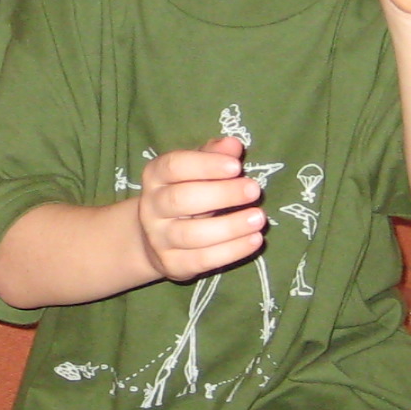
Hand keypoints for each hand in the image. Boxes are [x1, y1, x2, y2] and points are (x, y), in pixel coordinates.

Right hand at [135, 136, 265, 281]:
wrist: (156, 239)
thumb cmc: (186, 193)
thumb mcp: (196, 170)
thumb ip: (214, 155)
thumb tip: (233, 144)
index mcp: (155, 176)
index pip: (174, 166)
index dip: (205, 165)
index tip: (236, 166)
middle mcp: (152, 207)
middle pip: (181, 199)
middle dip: (221, 194)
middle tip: (254, 190)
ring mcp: (159, 238)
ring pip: (192, 235)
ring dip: (229, 227)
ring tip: (259, 218)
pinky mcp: (172, 264)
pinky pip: (202, 260)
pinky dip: (231, 251)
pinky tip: (254, 240)